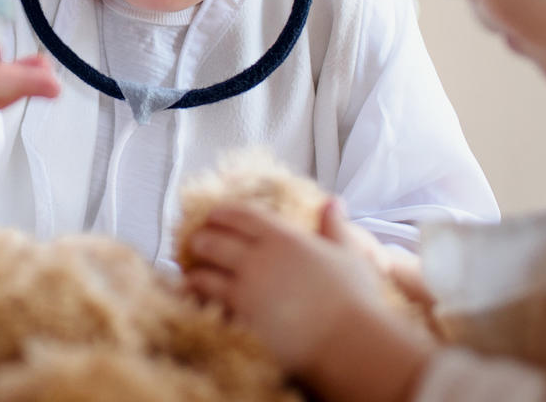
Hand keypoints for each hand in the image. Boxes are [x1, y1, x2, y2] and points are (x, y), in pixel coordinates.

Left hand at [185, 201, 430, 401]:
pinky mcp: (240, 319)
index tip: (213, 215)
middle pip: (213, 241)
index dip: (222, 213)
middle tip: (197, 243)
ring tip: (191, 275)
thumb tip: (333, 203)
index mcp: (283, 238)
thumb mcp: (349, 254)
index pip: (241, 215)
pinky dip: (198, 302)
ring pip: (204, 275)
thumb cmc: (354, 299)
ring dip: (194, 273)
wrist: (349, 341)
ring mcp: (246, 290)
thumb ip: (335, 226)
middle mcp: (258, 259)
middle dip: (201, 240)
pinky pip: (208, 306)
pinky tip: (195, 301)